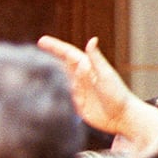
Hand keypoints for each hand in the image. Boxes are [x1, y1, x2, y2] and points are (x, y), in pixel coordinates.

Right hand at [36, 33, 157, 157]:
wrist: (120, 117)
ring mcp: (77, 90)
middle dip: (50, 54)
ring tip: (37, 63)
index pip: (68, 54)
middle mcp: (81, 78)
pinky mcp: (75, 103)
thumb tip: (92, 39)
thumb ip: (96, 59)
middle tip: (39, 44)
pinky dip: (52, 89)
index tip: (42, 41)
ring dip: (50, 70)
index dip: (55, 47)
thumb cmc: (118, 94)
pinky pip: (60, 94)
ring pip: (60, 77)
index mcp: (88, 68)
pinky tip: (44, 86)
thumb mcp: (106, 75)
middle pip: (62, 63)